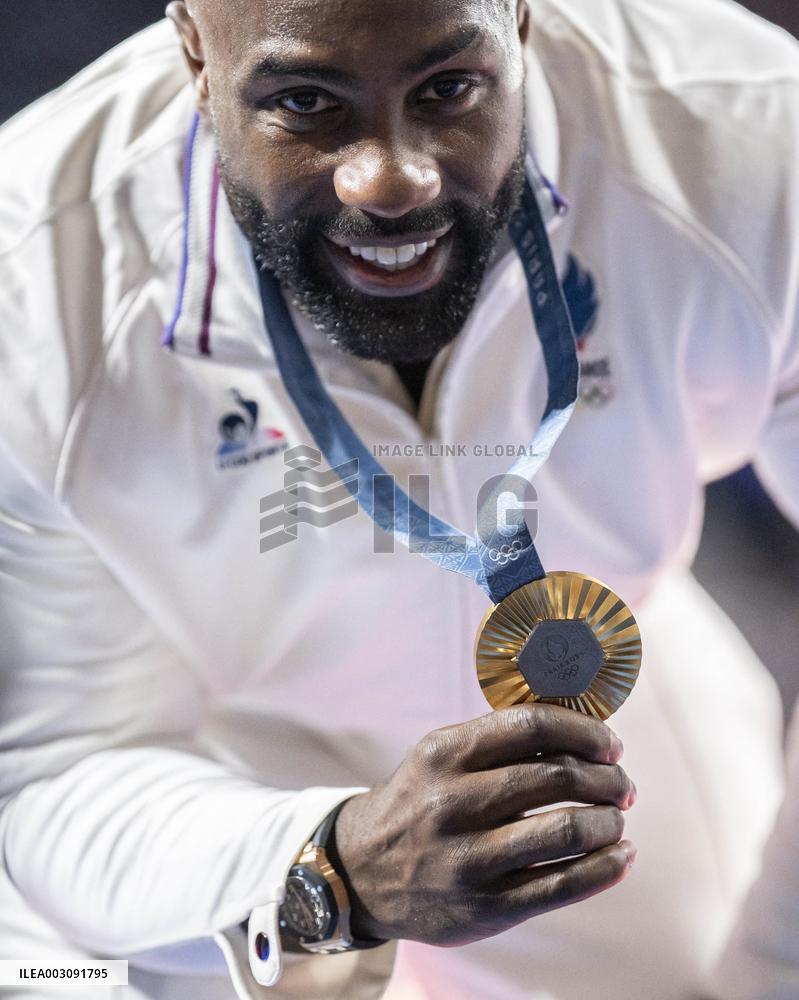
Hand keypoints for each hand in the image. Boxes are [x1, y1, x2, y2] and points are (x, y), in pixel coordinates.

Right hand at [331, 703, 636, 945]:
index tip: (610, 744)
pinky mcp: (485, 907)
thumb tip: (579, 728)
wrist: (361, 872)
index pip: (532, 726)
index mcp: (443, 754)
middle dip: (607, 778)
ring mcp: (468, 858)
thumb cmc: (418, 802)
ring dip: (610, 821)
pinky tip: (620, 856)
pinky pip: (563, 885)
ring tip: (617, 818)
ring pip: (567, 831)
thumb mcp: (437, 758)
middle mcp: (452, 803)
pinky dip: (605, 868)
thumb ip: (496, 741)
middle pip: (557, 777)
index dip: (584, 731)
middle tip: (623, 783)